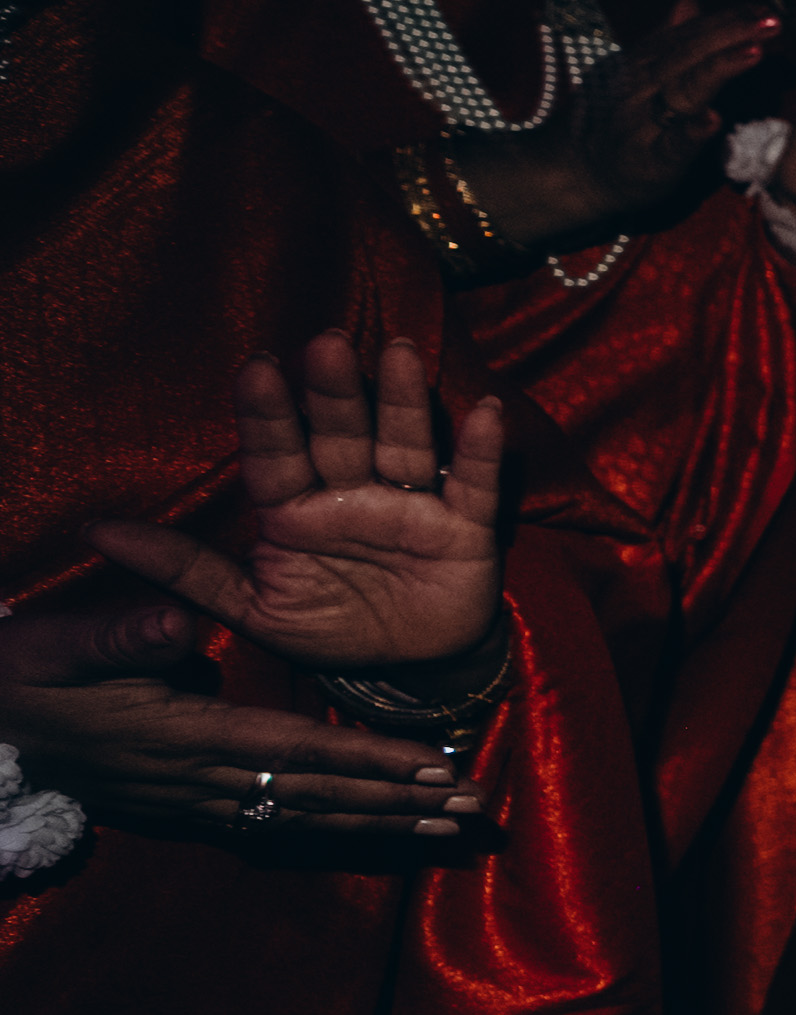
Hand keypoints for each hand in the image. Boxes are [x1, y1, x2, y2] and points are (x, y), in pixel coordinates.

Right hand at [0, 598, 500, 840]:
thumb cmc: (21, 678)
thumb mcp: (61, 645)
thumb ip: (125, 634)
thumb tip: (186, 621)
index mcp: (186, 737)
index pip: (299, 750)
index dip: (370, 760)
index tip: (436, 767)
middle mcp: (202, 782)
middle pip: (320, 797)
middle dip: (402, 804)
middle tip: (476, 810)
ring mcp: (195, 805)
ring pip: (306, 820)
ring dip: (382, 825)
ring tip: (450, 829)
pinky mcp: (187, 813)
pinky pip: (277, 828)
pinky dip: (334, 830)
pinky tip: (377, 834)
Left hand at [86, 331, 509, 673]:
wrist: (409, 669)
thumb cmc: (327, 628)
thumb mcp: (248, 606)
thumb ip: (182, 567)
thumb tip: (94, 532)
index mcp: (296, 511)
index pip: (277, 455)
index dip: (269, 414)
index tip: (258, 366)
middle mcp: (352, 496)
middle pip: (342, 436)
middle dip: (334, 393)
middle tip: (325, 344)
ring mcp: (409, 506)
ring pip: (405, 444)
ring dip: (404, 400)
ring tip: (399, 352)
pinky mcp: (464, 528)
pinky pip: (474, 484)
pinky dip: (480, 450)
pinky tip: (482, 411)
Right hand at [532, 2, 780, 230]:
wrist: (573, 171)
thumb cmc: (613, 118)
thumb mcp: (636, 71)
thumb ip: (667, 38)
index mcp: (644, 62)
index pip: (688, 35)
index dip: (725, 20)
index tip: (763, 9)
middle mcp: (641, 85)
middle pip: (688, 54)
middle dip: (729, 34)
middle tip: (772, 20)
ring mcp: (644, 122)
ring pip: (682, 92)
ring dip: (717, 70)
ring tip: (753, 53)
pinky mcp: (651, 161)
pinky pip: (671, 145)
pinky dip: (691, 132)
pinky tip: (713, 120)